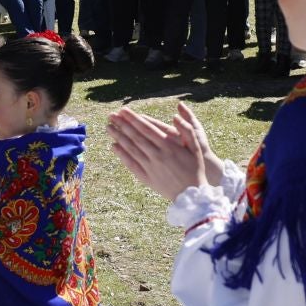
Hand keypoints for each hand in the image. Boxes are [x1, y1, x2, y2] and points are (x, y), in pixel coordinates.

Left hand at [106, 101, 220, 202]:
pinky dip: (122, 155)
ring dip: (119, 137)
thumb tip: (175, 117)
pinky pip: (131, 164)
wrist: (191, 194)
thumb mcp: (196, 148)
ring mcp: (150, 167)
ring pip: (131, 149)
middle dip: (122, 124)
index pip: (147, 129)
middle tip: (111, 115)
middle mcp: (157, 155)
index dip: (134, 119)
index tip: (123, 111)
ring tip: (108, 127)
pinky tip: (114, 146)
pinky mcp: (146, 178)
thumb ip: (187, 131)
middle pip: (136, 137)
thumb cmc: (195, 168)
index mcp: (169, 146)